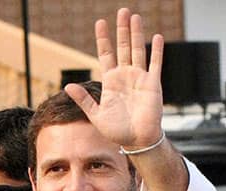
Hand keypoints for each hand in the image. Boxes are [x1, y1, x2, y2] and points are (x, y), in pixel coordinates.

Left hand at [65, 9, 164, 149]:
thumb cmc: (117, 132)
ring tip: (135, 16)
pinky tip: (157, 37)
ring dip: (136, 34)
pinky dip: (157, 51)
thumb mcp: (96, 115)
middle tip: (122, 11)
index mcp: (111, 81)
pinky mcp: (153, 84)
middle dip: (122, 29)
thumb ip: (84, 100)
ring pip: (138, 50)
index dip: (103, 39)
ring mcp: (140, 78)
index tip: (100, 23)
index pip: (106, 54)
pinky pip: (155, 64)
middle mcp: (126, 76)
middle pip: (123, 47)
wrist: (137, 141)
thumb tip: (68, 85)